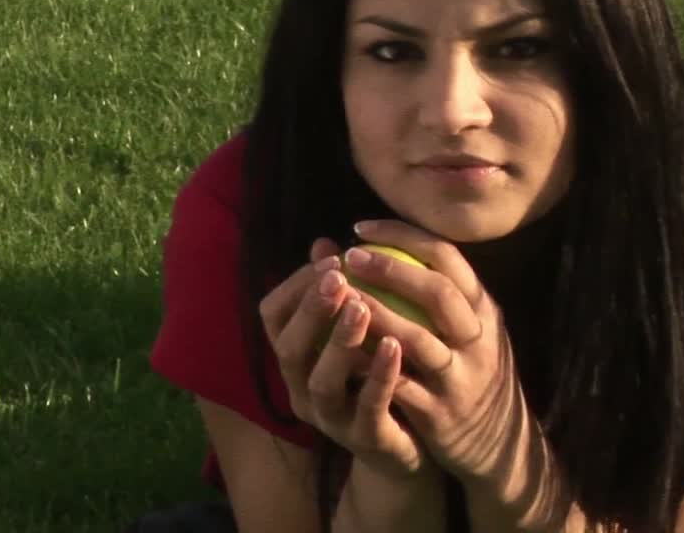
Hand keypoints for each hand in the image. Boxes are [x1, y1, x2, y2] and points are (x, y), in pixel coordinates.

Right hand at [258, 237, 432, 480]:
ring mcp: (332, 419)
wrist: (409, 443)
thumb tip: (324, 239)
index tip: (329, 256)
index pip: (273, 316)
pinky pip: (368, 407)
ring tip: (362, 307)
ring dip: (339, 341)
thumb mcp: (356, 330)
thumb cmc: (377, 375)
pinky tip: (395, 346)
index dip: (295, 285)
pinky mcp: (365, 439)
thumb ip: (340, 291)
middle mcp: (303, 389)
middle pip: (290, 349)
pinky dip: (378, 376)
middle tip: (339, 276)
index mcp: (297, 358)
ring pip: (321, 382)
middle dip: (312, 310)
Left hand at [342, 219, 539, 488]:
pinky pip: (400, 386)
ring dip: (377, 315)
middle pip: (438, 292)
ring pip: (418, 340)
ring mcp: (462, 377)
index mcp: (485, 310)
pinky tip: (341, 351)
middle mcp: (479, 339)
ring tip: (341, 298)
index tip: (360, 229)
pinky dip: (371, 367)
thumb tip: (380, 242)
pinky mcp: (442, 414)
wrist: (498, 444)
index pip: (448, 258)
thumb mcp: (468, 327)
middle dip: (391, 270)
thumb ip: (432, 289)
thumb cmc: (469, 370)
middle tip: (349, 257)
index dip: (403, 237)